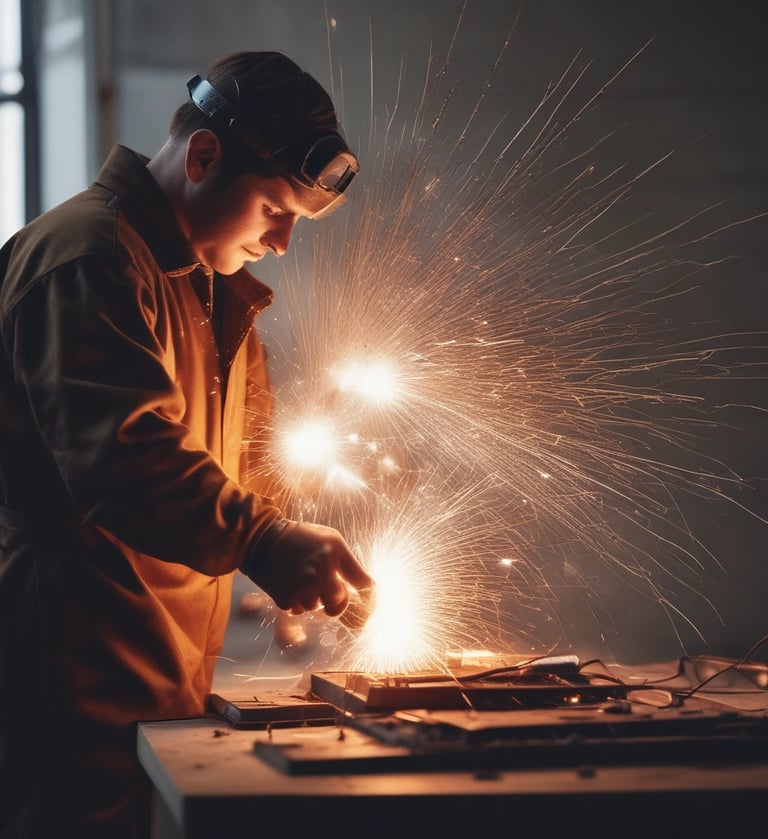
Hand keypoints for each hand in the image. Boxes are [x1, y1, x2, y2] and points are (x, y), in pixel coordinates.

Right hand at [247, 519, 373, 619]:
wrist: (262, 539)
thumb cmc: (302, 537)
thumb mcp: (331, 540)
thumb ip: (349, 564)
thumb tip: (369, 588)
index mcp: (333, 554)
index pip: (363, 583)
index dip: (369, 596)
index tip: (368, 602)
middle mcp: (319, 571)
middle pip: (338, 605)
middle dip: (335, 603)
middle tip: (329, 593)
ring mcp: (301, 586)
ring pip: (316, 607)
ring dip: (312, 598)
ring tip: (301, 578)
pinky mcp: (285, 598)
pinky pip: (299, 609)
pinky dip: (296, 600)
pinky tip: (290, 583)